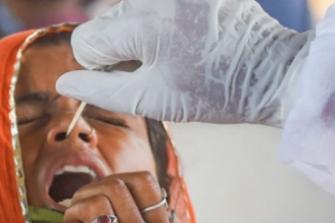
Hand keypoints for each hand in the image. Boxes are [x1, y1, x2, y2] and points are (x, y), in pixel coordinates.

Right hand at [56, 0, 310, 125]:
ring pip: (130, 6)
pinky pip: (154, 1)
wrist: (270, 72)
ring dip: (142, 28)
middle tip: (158, 66)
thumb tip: (64, 81)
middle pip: (107, 19)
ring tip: (175, 51)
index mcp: (142, 24)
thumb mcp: (151, 99)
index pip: (87, 40)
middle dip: (122, 44)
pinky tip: (184, 35)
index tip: (128, 77)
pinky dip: (161, 15)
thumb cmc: (212, 92)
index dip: (100, 66)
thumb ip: (101, 88)